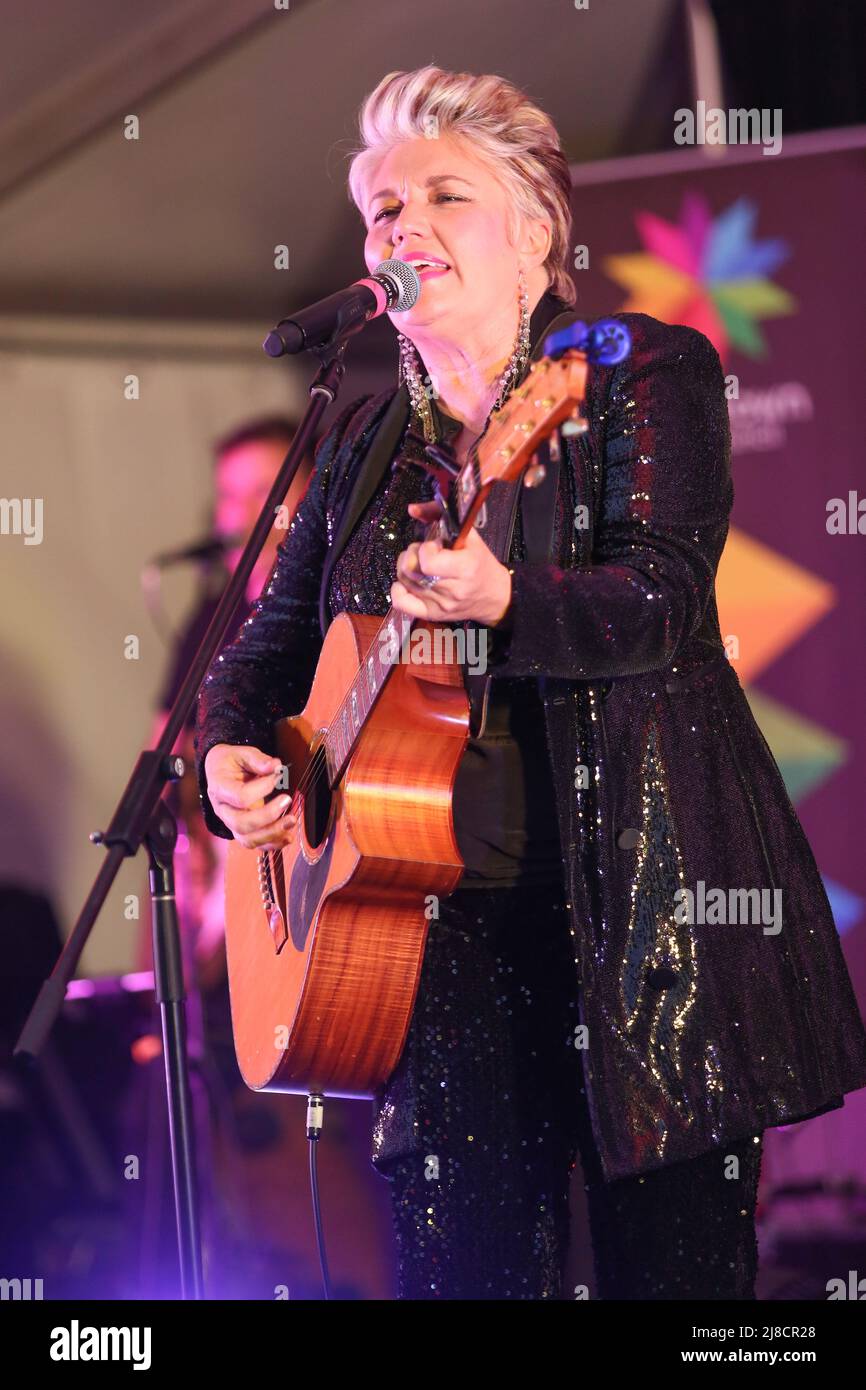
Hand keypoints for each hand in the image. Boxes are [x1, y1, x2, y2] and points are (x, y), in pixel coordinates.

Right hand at [204, 744, 297, 850]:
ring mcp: (231, 823)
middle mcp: (222, 810)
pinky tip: (288, 837)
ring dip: (272, 834)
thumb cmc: (231, 762)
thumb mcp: (241, 754)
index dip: (262, 788)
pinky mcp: (241, 831)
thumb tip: (275, 766)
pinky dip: (273, 844)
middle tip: (287, 800)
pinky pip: (255, 844)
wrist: (220, 772)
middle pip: (241, 823)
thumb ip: (258, 759)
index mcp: (219, 788)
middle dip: (268, 815)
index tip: (277, 776)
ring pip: (248, 839)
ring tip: (291, 821)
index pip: (240, 797)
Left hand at [391, 501, 512, 624]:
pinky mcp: (432, 614)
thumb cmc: (482, 564)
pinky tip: (406, 582)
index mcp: (464, 568)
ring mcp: (440, 604)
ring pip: (404, 581)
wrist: (495, 596)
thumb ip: (439, 515)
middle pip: (411, 570)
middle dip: (412, 554)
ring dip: (406, 567)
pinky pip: (402, 604)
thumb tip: (412, 509)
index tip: (436, 546)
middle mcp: (451, 589)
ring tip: (419, 564)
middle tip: (423, 552)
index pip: (428, 562)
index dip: (426, 549)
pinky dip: (398, 591)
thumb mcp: (469, 536)